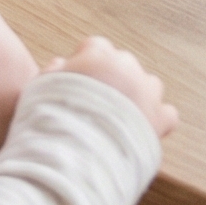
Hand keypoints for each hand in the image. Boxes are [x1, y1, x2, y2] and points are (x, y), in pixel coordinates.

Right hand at [47, 36, 180, 144]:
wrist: (71, 156)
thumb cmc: (50, 122)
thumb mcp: (39, 89)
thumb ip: (54, 71)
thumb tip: (61, 64)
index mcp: (97, 56)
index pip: (96, 47)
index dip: (87, 67)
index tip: (80, 84)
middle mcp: (126, 66)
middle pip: (123, 66)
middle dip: (113, 82)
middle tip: (96, 108)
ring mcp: (146, 91)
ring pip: (148, 86)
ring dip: (137, 99)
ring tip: (118, 122)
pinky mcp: (159, 118)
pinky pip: (166, 115)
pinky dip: (157, 123)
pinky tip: (141, 134)